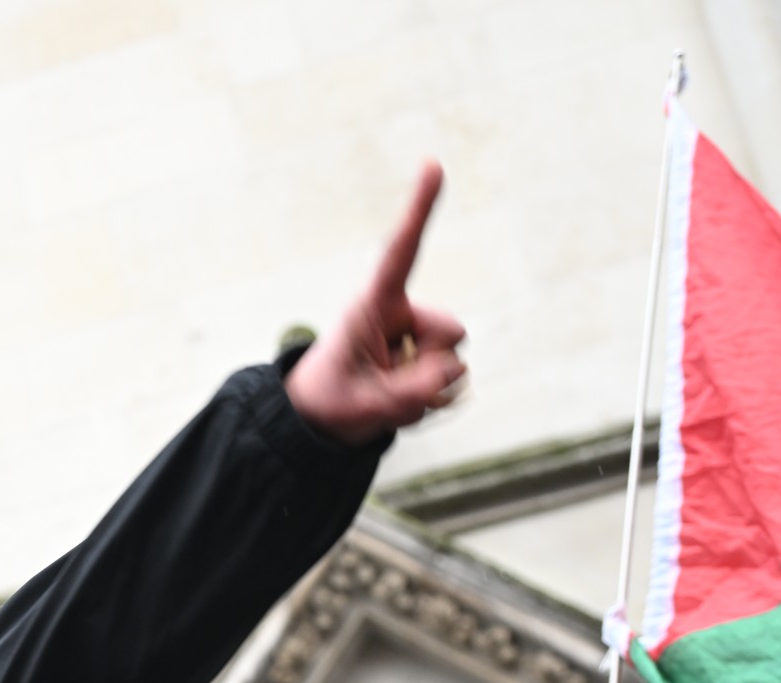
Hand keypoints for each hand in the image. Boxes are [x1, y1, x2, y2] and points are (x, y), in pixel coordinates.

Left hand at [286, 161, 468, 444]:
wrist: (325, 420)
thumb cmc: (332, 401)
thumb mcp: (364, 405)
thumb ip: (410, 392)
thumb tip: (454, 372)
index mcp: (375, 305)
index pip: (401, 252)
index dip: (418, 210)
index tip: (432, 164)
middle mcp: (403, 314)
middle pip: (452, 333)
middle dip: (428, 369)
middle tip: (383, 386)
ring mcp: (420, 339)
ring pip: (454, 366)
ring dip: (425, 392)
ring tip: (384, 394)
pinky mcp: (431, 362)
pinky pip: (454, 386)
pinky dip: (432, 404)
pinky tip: (400, 402)